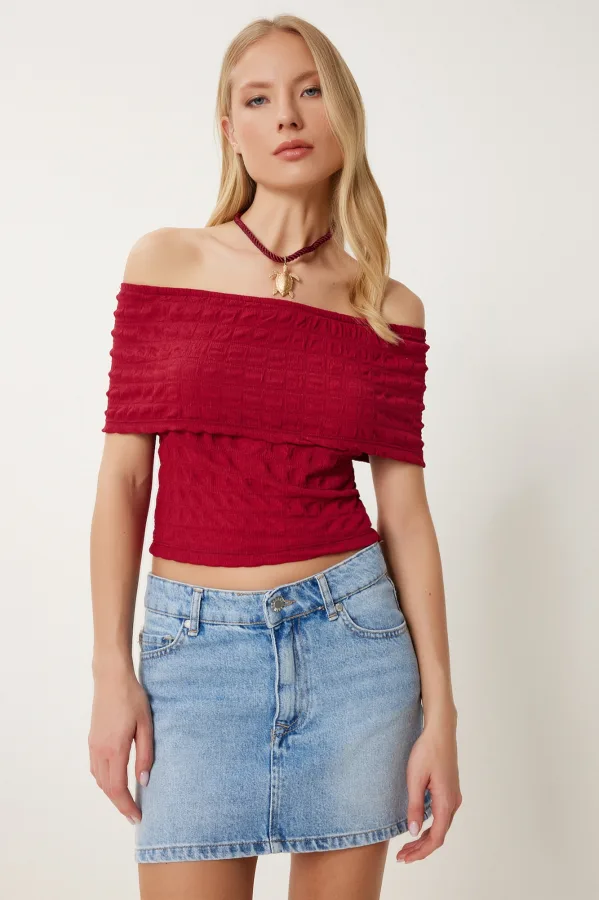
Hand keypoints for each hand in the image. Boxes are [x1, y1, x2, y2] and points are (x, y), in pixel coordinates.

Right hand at [88, 669, 153, 824]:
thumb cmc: (133, 698)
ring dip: (112, 793)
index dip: (126, 806)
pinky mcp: (92, 740)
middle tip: (134, 815)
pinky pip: (95, 768)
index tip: (137, 818)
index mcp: (115, 748)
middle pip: (106, 788)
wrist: (111, 678)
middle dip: (120, 804)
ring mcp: (93, 745)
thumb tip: (144, 781)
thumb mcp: (146, 725)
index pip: (117, 788)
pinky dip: (105, 780)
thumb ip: (146, 754)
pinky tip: (116, 779)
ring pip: (99, 779)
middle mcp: (100, 750)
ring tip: (127, 800)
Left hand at [396, 713, 461, 862]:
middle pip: (439, 835)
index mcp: (445, 802)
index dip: (420, 851)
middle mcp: (453, 802)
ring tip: (407, 846)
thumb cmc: (426, 752)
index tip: (404, 858)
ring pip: (441, 826)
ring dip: (424, 838)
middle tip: (402, 856)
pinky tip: (418, 827)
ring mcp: (453, 796)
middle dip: (420, 848)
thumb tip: (413, 831)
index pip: (436, 838)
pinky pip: (441, 816)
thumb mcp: (415, 779)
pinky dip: (430, 827)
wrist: (440, 731)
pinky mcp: (450, 790)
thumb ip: (414, 806)